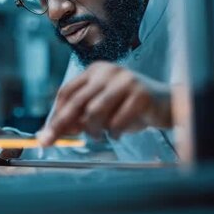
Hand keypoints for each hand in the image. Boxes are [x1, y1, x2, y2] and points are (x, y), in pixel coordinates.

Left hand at [37, 61, 171, 145]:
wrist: (167, 104)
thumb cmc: (130, 106)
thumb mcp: (102, 109)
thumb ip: (80, 116)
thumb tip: (52, 131)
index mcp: (96, 71)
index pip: (67, 92)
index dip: (55, 114)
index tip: (46, 133)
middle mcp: (108, 72)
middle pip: (77, 101)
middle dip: (61, 125)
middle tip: (50, 142)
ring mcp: (126, 81)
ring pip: (95, 112)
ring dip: (93, 130)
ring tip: (101, 135)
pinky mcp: (141, 94)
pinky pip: (117, 121)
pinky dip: (113, 133)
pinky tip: (117, 133)